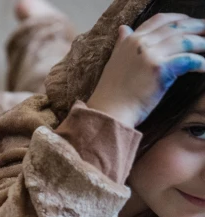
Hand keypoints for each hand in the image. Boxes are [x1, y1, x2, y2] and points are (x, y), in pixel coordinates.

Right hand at [87, 14, 204, 126]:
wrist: (109, 111)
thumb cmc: (112, 92)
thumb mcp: (115, 61)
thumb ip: (122, 44)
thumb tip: (124, 28)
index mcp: (131, 40)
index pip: (159, 20)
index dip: (178, 18)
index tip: (189, 22)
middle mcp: (140, 44)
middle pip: (175, 27)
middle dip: (196, 27)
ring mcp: (150, 55)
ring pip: (185, 41)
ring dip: (202, 43)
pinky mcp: (161, 69)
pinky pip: (188, 60)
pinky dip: (200, 63)